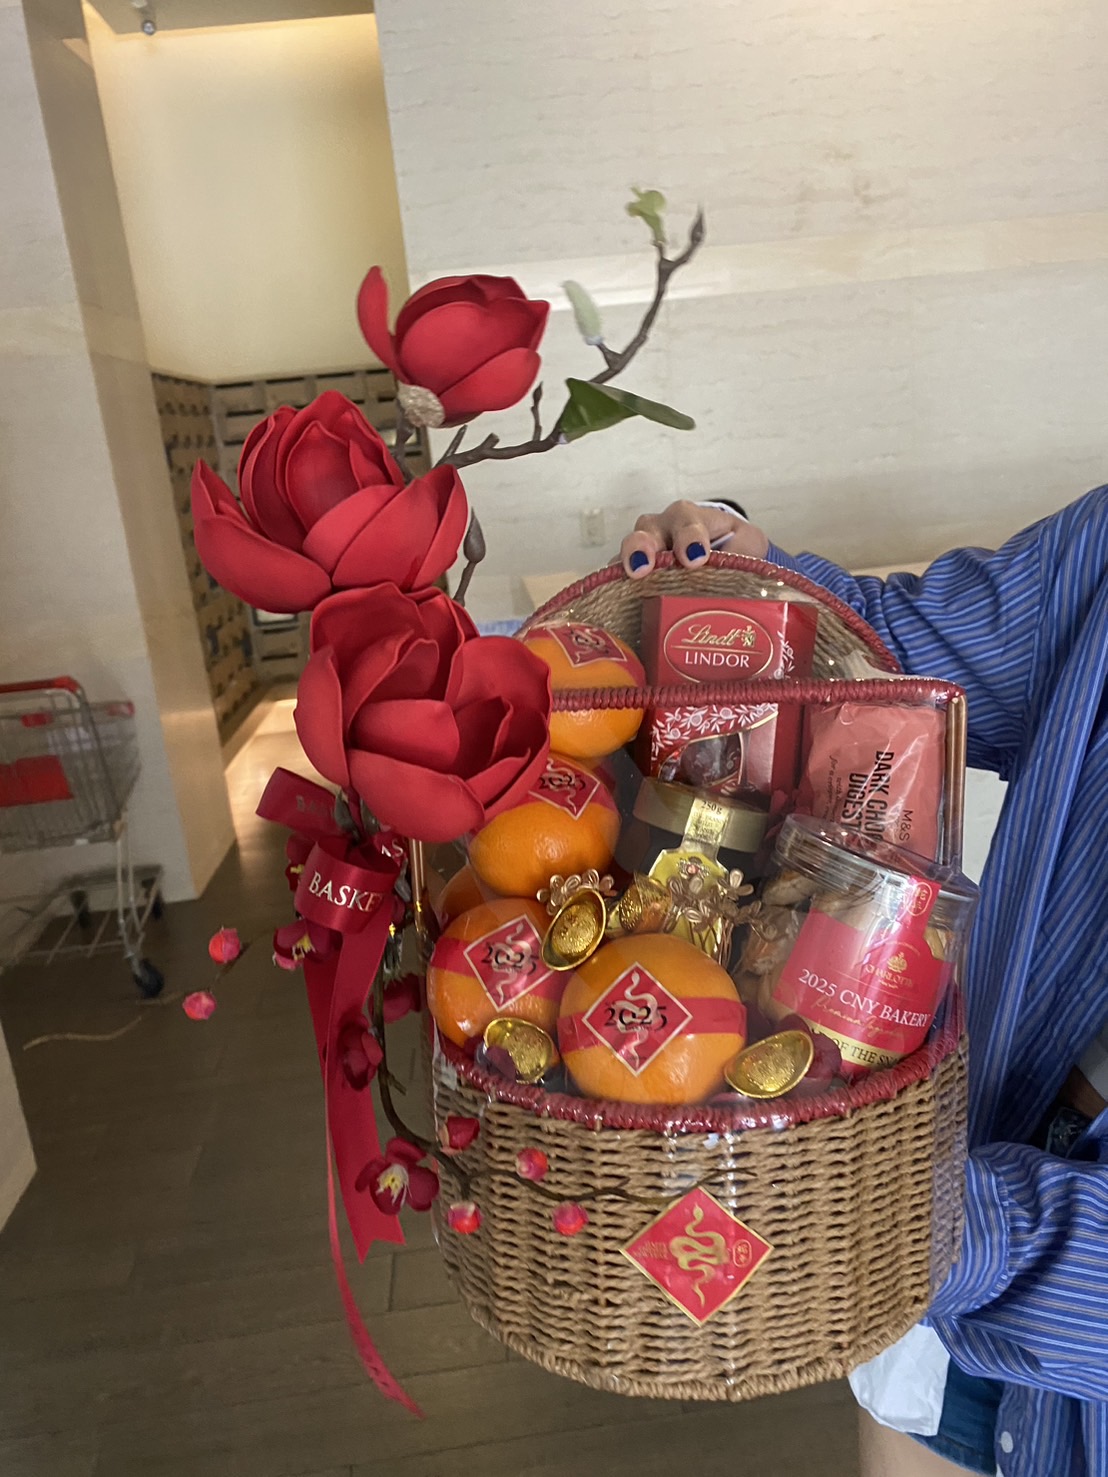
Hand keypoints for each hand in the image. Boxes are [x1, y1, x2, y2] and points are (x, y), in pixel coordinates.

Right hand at [618, 500, 768, 578]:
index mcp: (690, 518)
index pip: (687, 524)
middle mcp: (661, 528)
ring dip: (625, 567)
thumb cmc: (732, 545)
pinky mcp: (632, 570)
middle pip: (646, 532)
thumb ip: (742, 556)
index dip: (690, 540)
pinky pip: (618, 575)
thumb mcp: (745, 545)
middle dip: (643, 548)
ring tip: (626, 583)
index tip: (696, 558)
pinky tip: (618, 599)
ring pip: (627, 551)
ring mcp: (642, 548)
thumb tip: (735, 578)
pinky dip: (617, 586)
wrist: (722, 547)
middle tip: (644, 566)